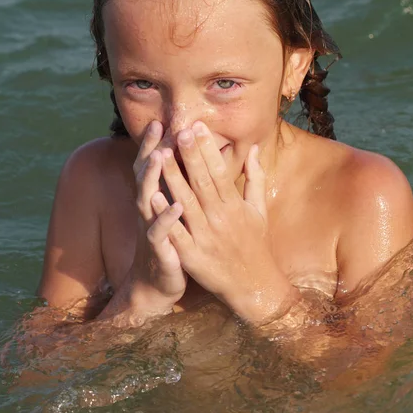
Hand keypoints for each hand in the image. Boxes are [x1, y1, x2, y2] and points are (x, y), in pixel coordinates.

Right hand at [127, 121, 187, 315]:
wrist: (156, 285)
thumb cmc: (171, 244)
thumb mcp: (172, 214)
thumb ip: (176, 190)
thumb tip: (185, 164)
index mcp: (155, 200)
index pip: (152, 167)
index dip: (155, 145)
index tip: (161, 121)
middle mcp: (148, 210)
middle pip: (145, 175)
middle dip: (150, 151)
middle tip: (158, 128)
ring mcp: (150, 228)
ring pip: (147, 198)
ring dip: (152, 178)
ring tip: (159, 156)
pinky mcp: (159, 249)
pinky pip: (160, 232)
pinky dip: (167, 218)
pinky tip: (177, 205)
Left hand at [151, 121, 297, 323]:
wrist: (254, 286)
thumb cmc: (256, 244)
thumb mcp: (259, 210)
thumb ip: (255, 177)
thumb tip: (254, 148)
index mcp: (235, 205)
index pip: (220, 171)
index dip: (208, 148)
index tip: (198, 126)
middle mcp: (221, 217)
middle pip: (202, 182)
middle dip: (190, 155)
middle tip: (179, 129)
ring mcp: (206, 236)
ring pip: (187, 202)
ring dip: (173, 177)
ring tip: (160, 154)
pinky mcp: (194, 256)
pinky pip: (177, 233)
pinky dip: (166, 215)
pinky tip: (153, 196)